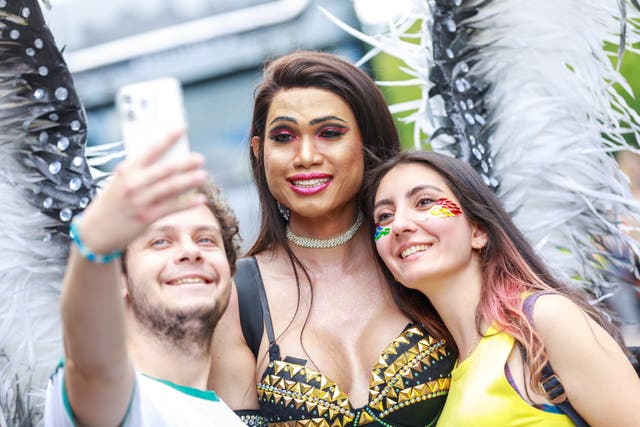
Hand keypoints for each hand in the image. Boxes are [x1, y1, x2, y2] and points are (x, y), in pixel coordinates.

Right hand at [77, 131, 207, 253]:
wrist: (94, 232)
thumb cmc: (110, 204)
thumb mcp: (119, 182)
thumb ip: (139, 173)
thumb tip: (168, 164)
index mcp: (126, 171)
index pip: (150, 150)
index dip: (167, 138)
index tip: (181, 128)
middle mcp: (134, 184)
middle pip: (165, 170)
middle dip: (184, 163)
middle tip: (199, 158)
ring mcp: (140, 201)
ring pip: (171, 188)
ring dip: (189, 181)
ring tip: (203, 175)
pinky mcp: (146, 217)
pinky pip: (172, 208)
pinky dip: (187, 203)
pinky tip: (200, 199)